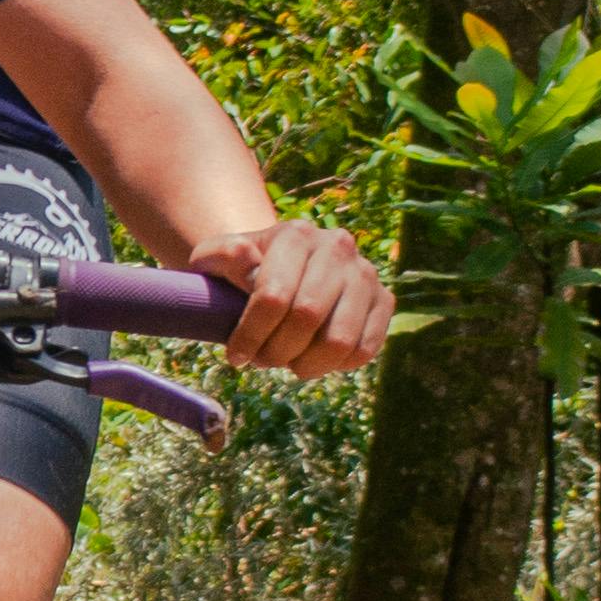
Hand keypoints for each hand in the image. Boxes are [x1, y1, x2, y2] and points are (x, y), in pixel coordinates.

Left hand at [190, 216, 392, 380]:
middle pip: (307, 318)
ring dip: (306, 364)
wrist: (282, 267)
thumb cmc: (242, 270)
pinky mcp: (384, 300)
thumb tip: (246, 259)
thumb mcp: (216, 259)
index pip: (273, 295)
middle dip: (276, 351)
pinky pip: (365, 349)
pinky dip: (336, 366)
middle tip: (261, 360)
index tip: (235, 356)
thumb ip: (220, 256)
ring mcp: (365, 273)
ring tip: (288, 361)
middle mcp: (338, 247)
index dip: (250, 335)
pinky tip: (314, 359)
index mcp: (296, 234)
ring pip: (340, 340)